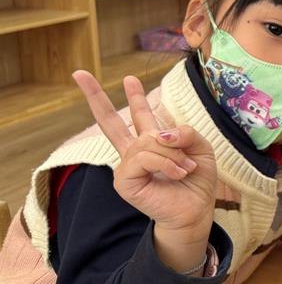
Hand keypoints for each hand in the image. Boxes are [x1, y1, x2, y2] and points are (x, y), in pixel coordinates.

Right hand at [73, 71, 216, 271]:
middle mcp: (134, 152)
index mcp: (151, 142)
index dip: (134, 96)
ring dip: (173, 154)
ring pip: (148, 142)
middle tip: (79, 74)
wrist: (196, 209)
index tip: (128, 78)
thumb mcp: (200, 148)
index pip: (138, 116)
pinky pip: (145, 158)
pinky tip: (177, 174)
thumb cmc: (197, 180)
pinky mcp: (124, 180)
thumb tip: (159, 134)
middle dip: (95, 96)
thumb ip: (184, 132)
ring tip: (185, 168)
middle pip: (110, 122)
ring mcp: (126, 165)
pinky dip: (166, 164)